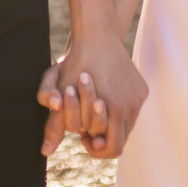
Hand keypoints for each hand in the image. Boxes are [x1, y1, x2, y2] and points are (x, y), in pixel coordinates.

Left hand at [36, 34, 146, 159]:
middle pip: (121, 140)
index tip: (83, 138)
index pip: (113, 149)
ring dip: (112, 126)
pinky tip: (104, 100)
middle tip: (86, 130)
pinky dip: (120, 113)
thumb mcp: (61, 94)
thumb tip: (45, 152)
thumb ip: (54, 125)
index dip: (96, 149)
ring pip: (127, 126)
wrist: (96, 35)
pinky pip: (132, 111)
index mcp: (115, 110)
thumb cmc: (75, 65)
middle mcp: (131, 105)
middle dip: (103, 139)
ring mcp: (139, 97)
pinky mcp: (142, 89)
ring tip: (93, 114)